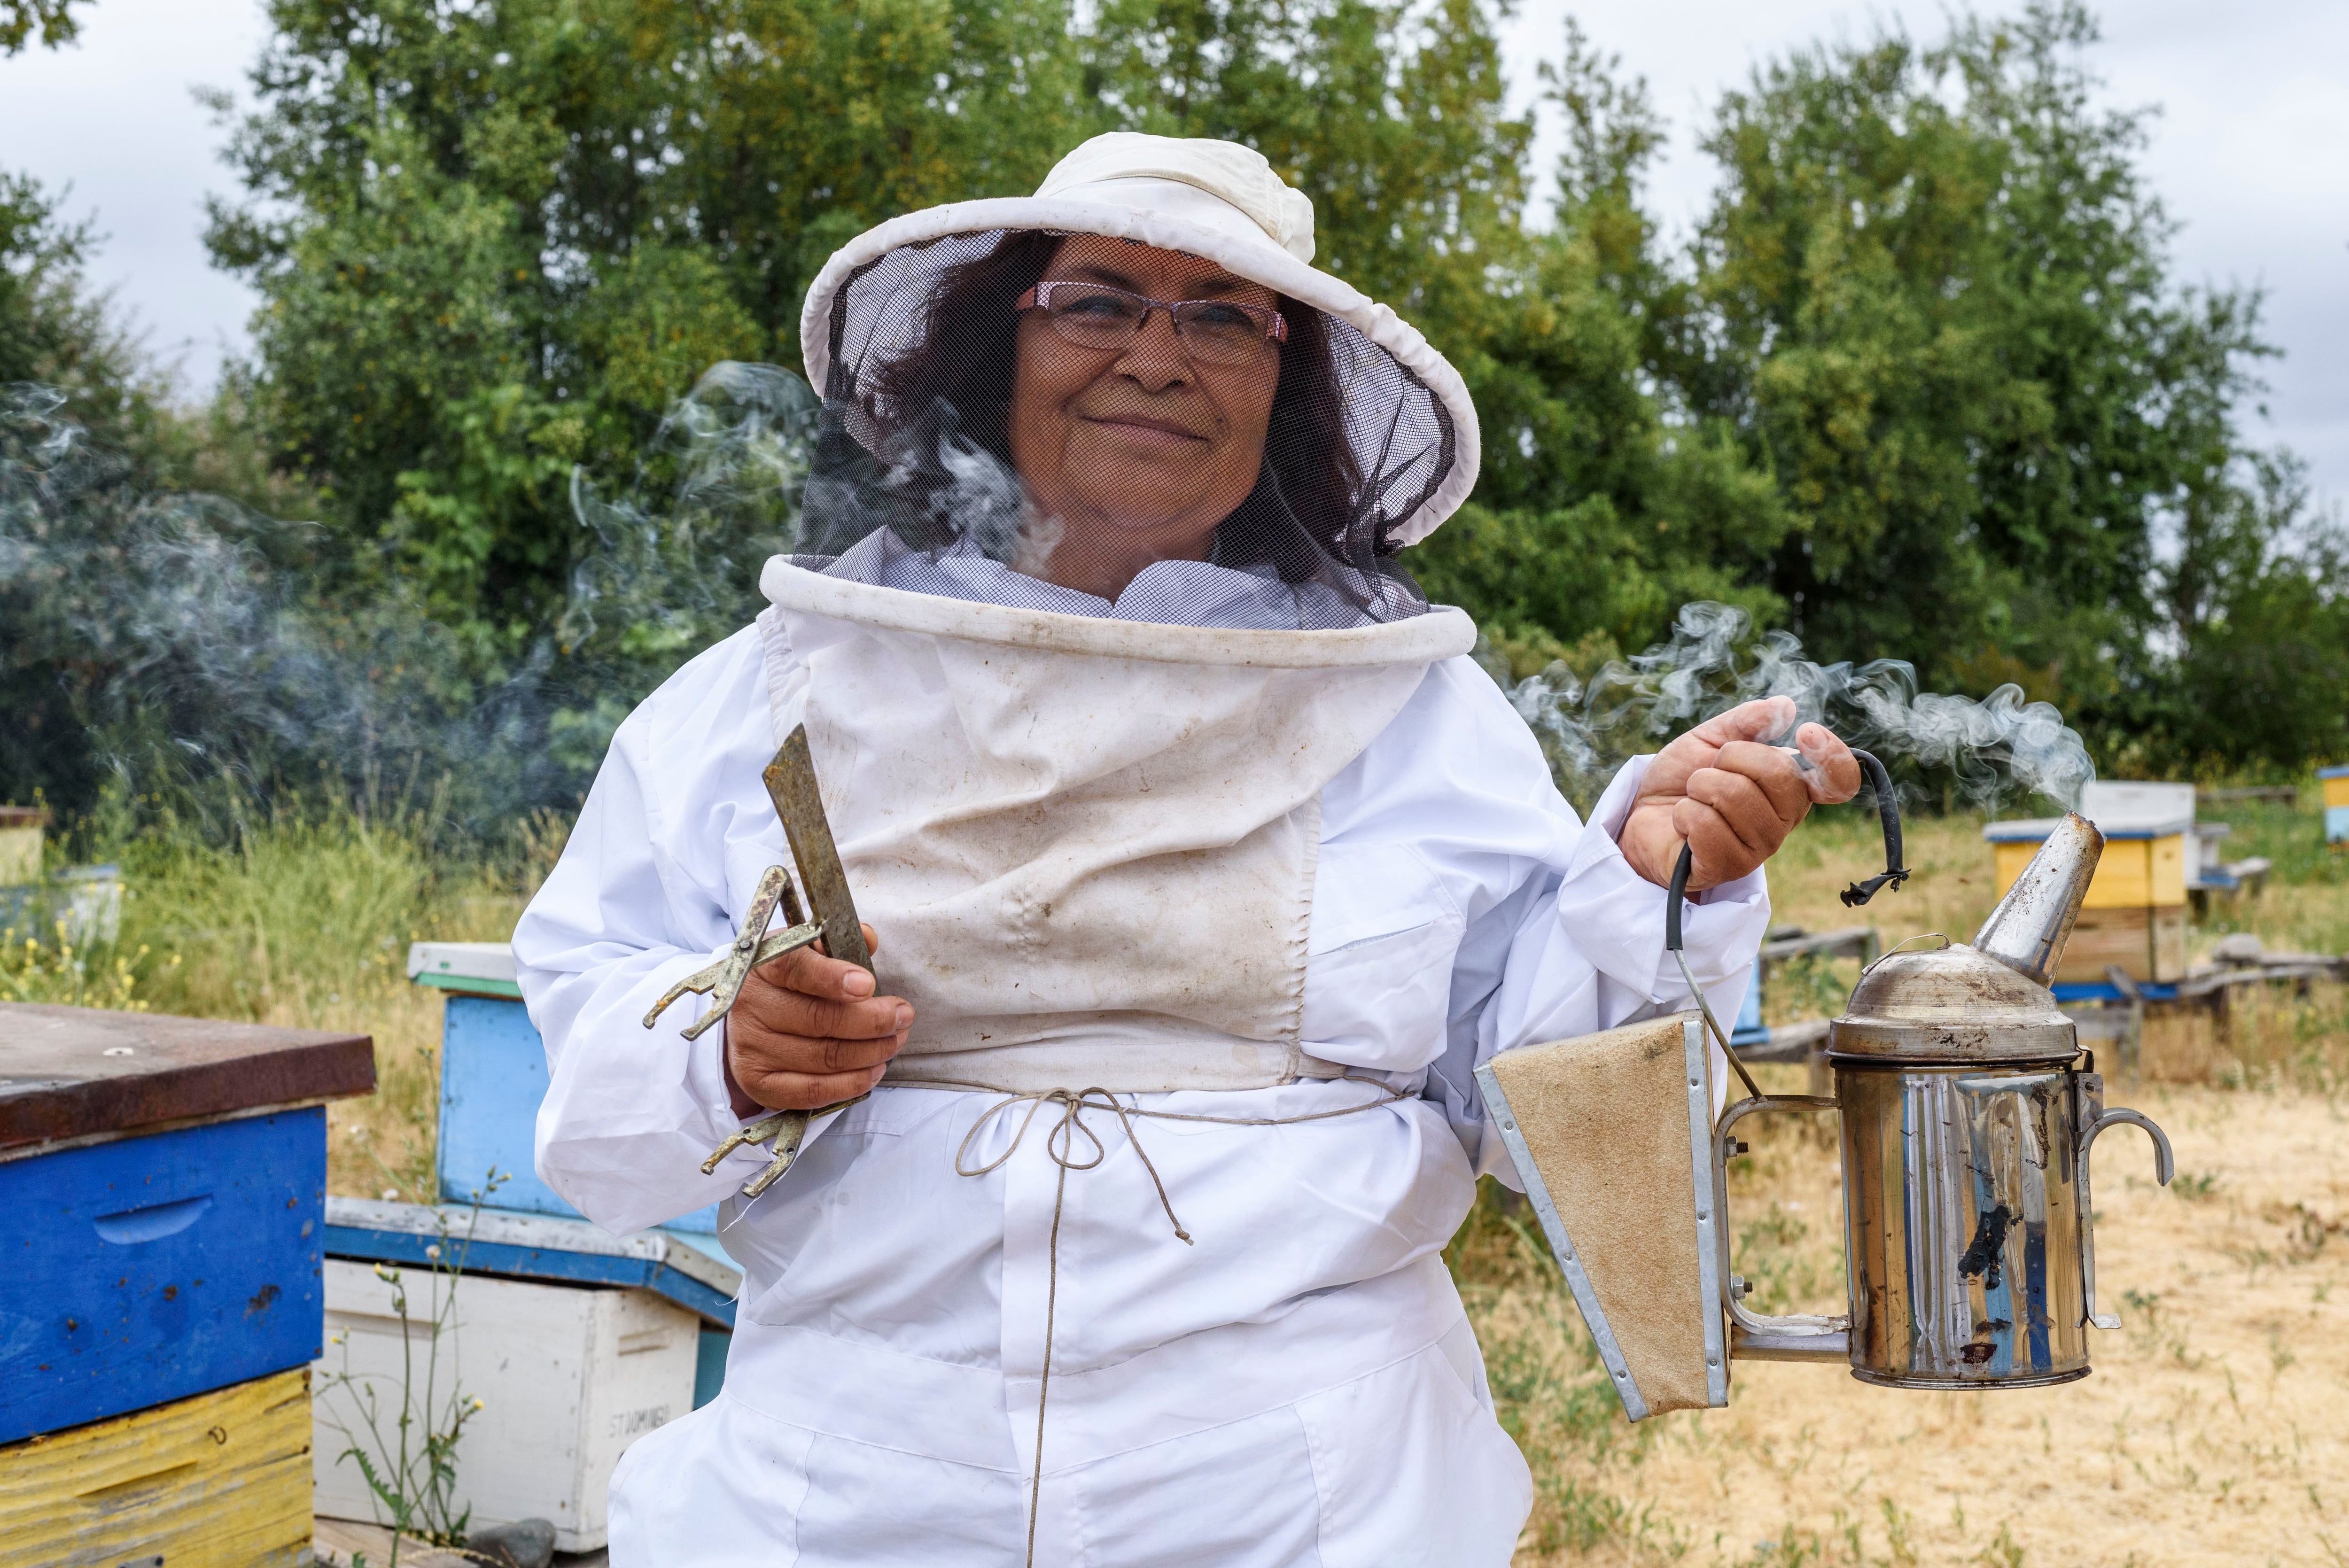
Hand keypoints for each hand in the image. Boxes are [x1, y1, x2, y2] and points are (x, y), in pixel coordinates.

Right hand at [723, 923, 910, 1113]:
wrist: (745, 1016)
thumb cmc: (786, 981)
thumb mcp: (806, 951)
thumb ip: (837, 943)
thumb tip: (869, 938)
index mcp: (762, 965)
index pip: (795, 968)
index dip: (833, 978)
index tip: (868, 984)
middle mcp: (751, 1007)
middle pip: (819, 1019)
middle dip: (873, 1020)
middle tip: (904, 1016)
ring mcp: (752, 1048)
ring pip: (824, 1057)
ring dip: (871, 1052)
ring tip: (896, 1040)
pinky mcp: (759, 1083)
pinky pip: (813, 1091)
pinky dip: (851, 1083)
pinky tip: (875, 1070)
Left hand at [1618, 696, 1861, 890]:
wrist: (1639, 814)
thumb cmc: (1681, 779)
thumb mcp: (1709, 739)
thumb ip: (1745, 722)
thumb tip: (1783, 706)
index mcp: (1788, 788)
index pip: (1839, 782)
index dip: (1833, 757)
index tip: (1806, 733)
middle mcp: (1782, 821)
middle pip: (1779, 775)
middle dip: (1732, 757)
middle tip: (1710, 768)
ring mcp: (1758, 849)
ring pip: (1736, 797)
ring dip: (1701, 785)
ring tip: (1693, 795)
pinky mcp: (1727, 868)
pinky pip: (1708, 826)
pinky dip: (1686, 813)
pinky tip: (1683, 821)